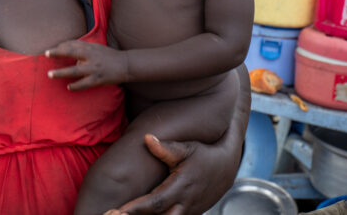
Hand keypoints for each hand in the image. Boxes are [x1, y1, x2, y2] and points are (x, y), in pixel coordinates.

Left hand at [45, 40, 127, 89]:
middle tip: (46, 54)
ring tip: (50, 74)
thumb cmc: (109, 55)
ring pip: (75, 71)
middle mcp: (91, 57)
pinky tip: (68, 87)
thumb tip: (66, 49)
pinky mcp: (98, 79)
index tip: (50, 50)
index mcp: (90, 48)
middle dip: (58, 53)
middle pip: (71, 53)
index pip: (72, 44)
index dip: (61, 46)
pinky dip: (75, 86)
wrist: (125, 64)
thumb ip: (82, 48)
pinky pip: (84, 84)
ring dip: (61, 73)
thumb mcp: (96, 48)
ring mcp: (94, 69)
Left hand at [106, 134, 237, 214]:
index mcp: (181, 187)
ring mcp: (189, 211)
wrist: (226, 167)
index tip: (120, 210)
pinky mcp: (190, 213)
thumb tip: (147, 138)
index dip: (138, 208)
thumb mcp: (187, 148)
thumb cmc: (203, 155)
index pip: (156, 202)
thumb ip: (166, 148)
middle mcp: (185, 203)